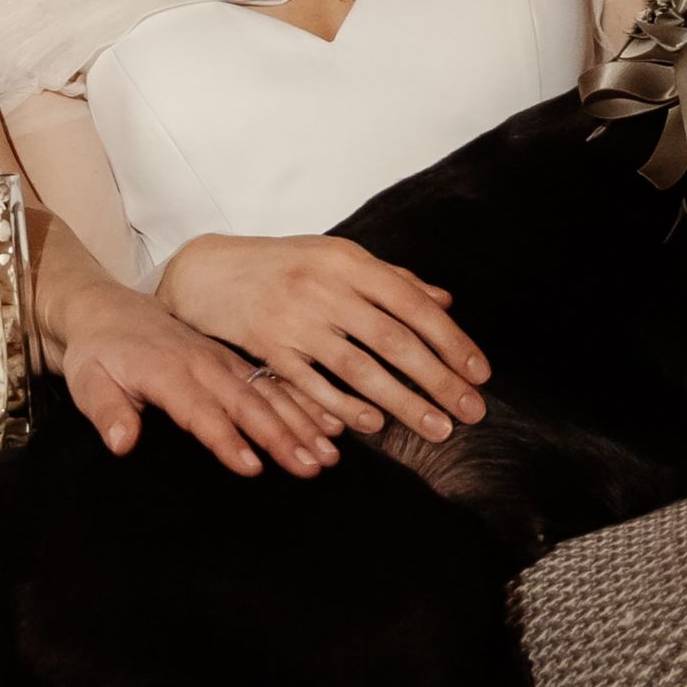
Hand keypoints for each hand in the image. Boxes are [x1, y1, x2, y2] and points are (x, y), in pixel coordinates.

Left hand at [52, 276, 343, 478]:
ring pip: (266, 393)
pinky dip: (302, 402)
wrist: (106, 310)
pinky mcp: (231, 361)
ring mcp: (220, 361)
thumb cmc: (97, 352)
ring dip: (300, 422)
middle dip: (281, 435)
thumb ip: (106, 410)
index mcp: (166, 371)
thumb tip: (121, 442)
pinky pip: (271, 382)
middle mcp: (201, 364)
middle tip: (311, 466)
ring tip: (328, 452)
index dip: (226, 438)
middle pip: (246, 403)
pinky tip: (329, 422)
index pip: (200, 410)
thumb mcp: (87, 380)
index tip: (252, 465)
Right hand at [154, 234, 490, 444]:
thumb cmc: (280, 265)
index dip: (450, 340)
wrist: (207, 272)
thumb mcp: (335, 258)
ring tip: (437, 428)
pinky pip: (314, 384)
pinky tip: (373, 424)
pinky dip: (345, 406)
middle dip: (438, 379)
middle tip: (472, 412)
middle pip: (393, 339)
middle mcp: (324, 286)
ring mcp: (295, 317)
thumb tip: (445, 300)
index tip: (479, 373)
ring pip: (359, 367)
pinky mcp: (268, 346)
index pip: (412, 303)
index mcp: (347, 260)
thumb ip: (390, 279)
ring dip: (403, 402)